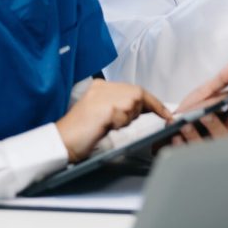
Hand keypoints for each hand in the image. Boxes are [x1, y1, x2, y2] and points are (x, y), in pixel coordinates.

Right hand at [54, 81, 172, 163]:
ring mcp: (104, 95)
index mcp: (101, 86)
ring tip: (110, 125)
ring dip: (128, 118)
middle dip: (144, 109)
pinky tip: (107, 126)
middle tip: (132, 121)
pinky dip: (121, 123)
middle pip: (137, 94)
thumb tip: (143, 110)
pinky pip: (125, 115)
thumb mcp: (102, 114)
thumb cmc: (80, 133)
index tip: (164, 111)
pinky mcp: (105, 106)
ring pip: (133, 103)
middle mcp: (103, 87)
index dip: (151, 102)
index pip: (133, 90)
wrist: (62, 141)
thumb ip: (120, 107)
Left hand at [168, 60, 227, 147]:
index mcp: (226, 119)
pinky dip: (181, 145)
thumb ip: (223, 79)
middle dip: (214, 124)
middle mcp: (218, 135)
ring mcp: (204, 147)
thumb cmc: (192, 111)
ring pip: (205, 147)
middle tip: (205, 114)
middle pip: (223, 134)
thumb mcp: (205, 93)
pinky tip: (174, 136)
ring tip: (184, 125)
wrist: (169, 128)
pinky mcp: (189, 155)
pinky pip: (186, 154)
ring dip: (195, 135)